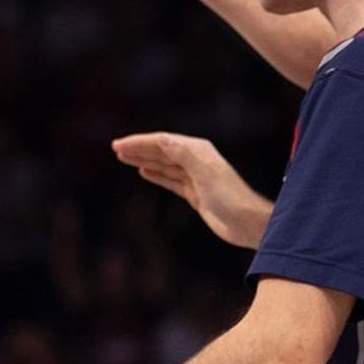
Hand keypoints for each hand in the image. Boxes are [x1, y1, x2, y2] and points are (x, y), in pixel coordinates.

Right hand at [112, 132, 272, 248]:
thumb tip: (161, 139)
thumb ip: (184, 155)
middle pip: (161, 151)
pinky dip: (156, 174)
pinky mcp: (195, 193)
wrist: (248, 223)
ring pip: (163, 164)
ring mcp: (194, 177)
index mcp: (197, 151)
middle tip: (115, 149)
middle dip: (138, 149)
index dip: (139, 142)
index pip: (162, 142)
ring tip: (123, 157)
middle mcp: (195, 160)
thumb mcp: (205, 174)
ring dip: (144, 160)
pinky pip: (170, 179)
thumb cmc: (230, 198)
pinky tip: (144, 172)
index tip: (119, 145)